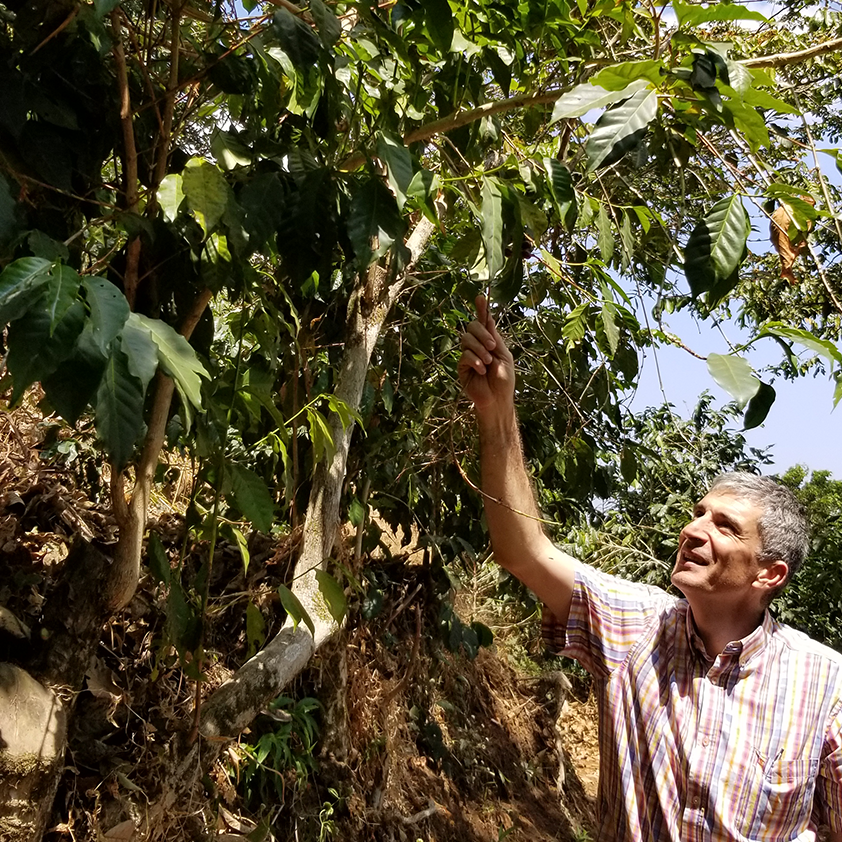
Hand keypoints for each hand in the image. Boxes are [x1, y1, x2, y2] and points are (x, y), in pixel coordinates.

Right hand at [458, 295, 514, 413]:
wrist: (498, 399)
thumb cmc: (504, 380)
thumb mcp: (504, 355)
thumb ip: (495, 337)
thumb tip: (488, 318)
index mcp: (489, 341)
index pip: (483, 322)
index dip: (481, 309)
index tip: (480, 297)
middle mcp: (477, 345)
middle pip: (472, 326)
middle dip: (482, 333)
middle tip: (492, 347)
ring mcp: (468, 355)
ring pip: (466, 339)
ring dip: (479, 349)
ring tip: (488, 363)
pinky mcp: (461, 367)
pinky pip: (464, 355)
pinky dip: (475, 361)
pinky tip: (481, 370)